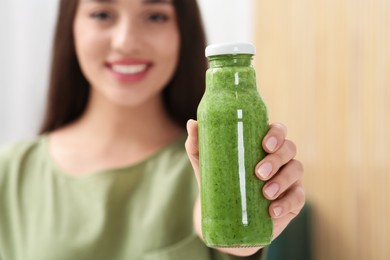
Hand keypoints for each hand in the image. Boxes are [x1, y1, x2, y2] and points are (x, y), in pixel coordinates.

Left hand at [185, 120, 304, 256]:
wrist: (226, 216)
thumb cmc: (220, 182)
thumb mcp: (207, 164)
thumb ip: (198, 144)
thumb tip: (192, 123)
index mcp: (263, 144)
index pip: (278, 130)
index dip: (276, 134)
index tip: (264, 144)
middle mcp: (280, 158)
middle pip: (289, 148)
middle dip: (276, 158)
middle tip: (259, 172)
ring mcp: (289, 178)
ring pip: (297, 169)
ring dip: (283, 180)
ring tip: (265, 193)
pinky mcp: (293, 199)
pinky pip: (298, 197)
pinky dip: (287, 203)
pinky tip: (273, 210)